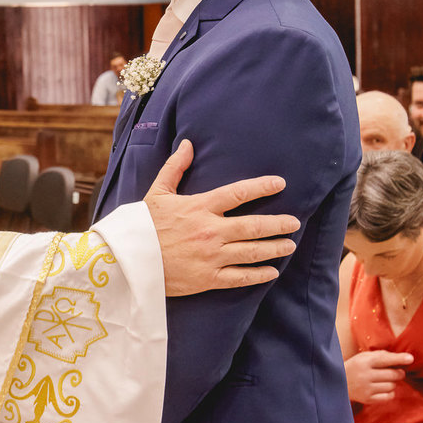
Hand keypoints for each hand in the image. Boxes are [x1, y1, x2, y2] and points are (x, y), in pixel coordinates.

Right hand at [145, 139, 297, 296]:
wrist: (128, 260)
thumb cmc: (143, 225)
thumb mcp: (157, 192)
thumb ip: (175, 167)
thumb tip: (188, 144)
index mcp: (200, 207)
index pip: (238, 193)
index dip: (261, 187)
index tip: (280, 184)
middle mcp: (210, 231)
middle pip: (254, 225)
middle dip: (278, 223)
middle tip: (294, 222)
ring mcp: (211, 256)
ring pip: (252, 252)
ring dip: (274, 248)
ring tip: (289, 245)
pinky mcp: (207, 278)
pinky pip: (239, 277)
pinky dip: (258, 275)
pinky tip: (271, 272)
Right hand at [344, 350, 413, 403]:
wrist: (336, 383)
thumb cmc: (354, 367)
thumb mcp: (363, 357)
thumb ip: (380, 356)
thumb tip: (401, 358)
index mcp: (364, 362)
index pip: (385, 359)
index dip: (399, 358)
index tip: (410, 358)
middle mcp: (365, 375)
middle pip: (392, 375)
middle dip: (399, 373)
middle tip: (398, 372)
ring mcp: (366, 388)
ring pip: (392, 386)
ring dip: (392, 383)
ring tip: (385, 380)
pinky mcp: (367, 399)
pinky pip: (388, 396)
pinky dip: (390, 392)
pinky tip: (383, 388)